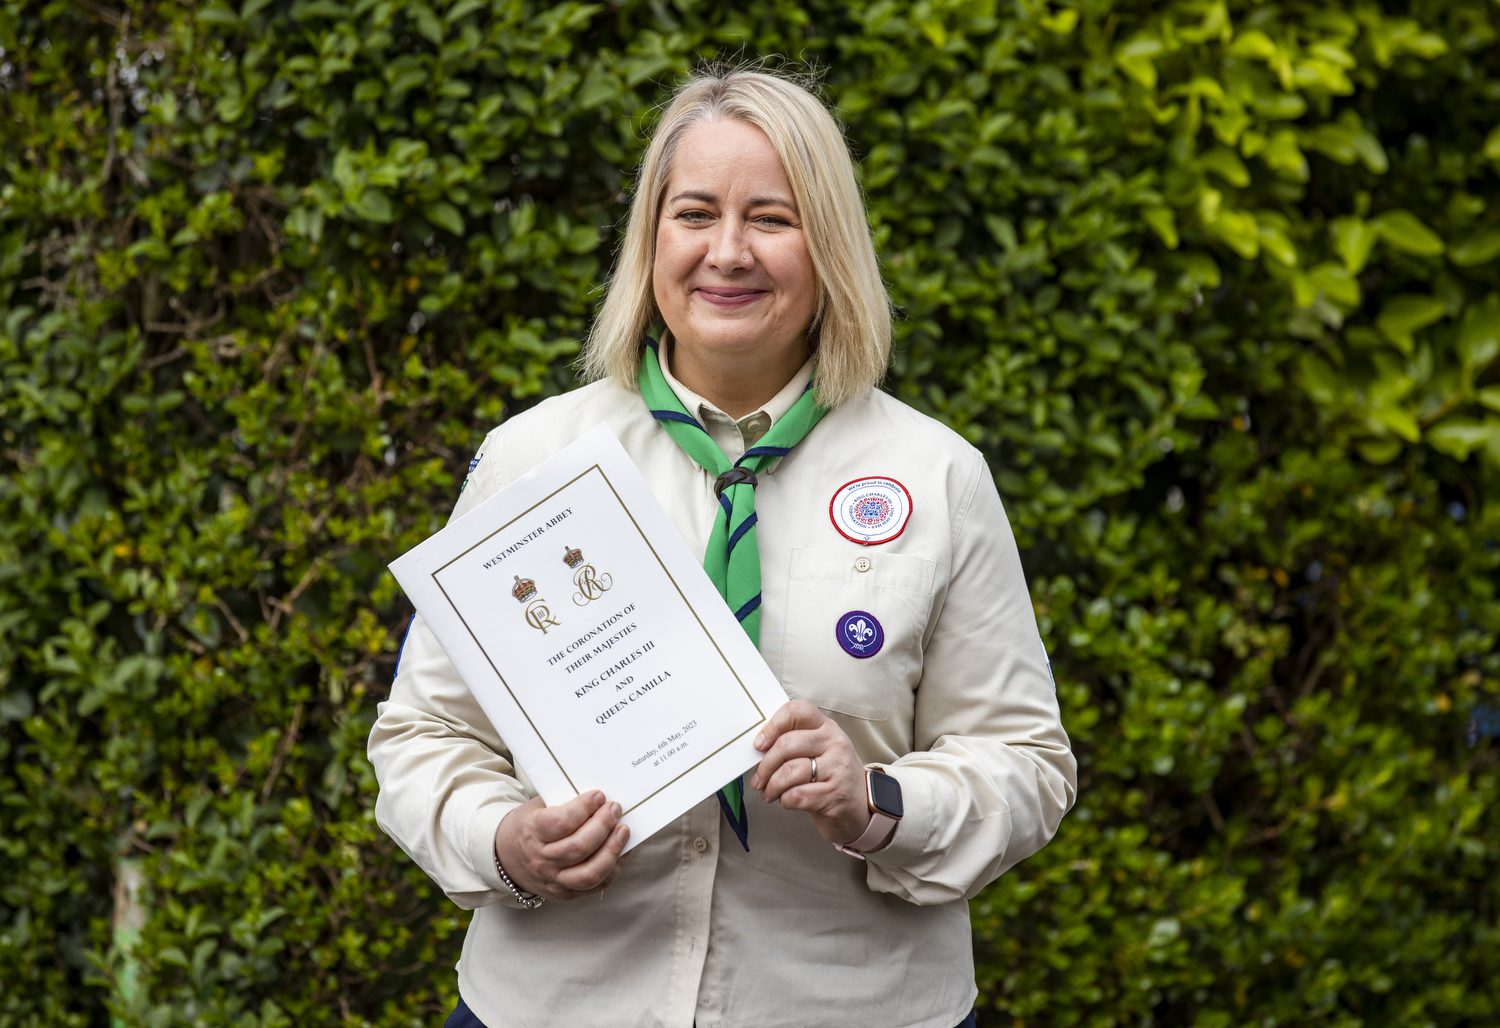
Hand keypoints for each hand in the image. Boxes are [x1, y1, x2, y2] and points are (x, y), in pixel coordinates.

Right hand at [493, 792, 629, 900]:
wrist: (506, 857)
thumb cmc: (528, 827)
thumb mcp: (536, 808)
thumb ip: (563, 802)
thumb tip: (598, 798)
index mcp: (531, 833)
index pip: (561, 822)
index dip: (584, 808)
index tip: (599, 796)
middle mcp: (541, 861)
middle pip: (579, 847)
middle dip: (603, 825)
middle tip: (614, 809)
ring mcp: (554, 881)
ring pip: (590, 873)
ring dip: (612, 850)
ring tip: (623, 830)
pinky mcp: (566, 894)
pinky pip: (597, 886)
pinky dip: (614, 867)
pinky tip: (621, 850)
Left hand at [748, 700, 873, 845]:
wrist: (858, 807)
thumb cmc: (830, 776)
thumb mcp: (818, 750)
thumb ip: (793, 742)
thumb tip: (759, 747)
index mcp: (826, 726)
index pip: (797, 711)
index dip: (772, 726)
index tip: (759, 744)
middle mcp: (835, 742)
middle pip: (787, 744)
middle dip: (765, 765)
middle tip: (758, 779)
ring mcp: (838, 768)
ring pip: (789, 772)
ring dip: (772, 786)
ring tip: (769, 792)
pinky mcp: (836, 794)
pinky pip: (797, 795)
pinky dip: (785, 800)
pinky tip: (786, 800)